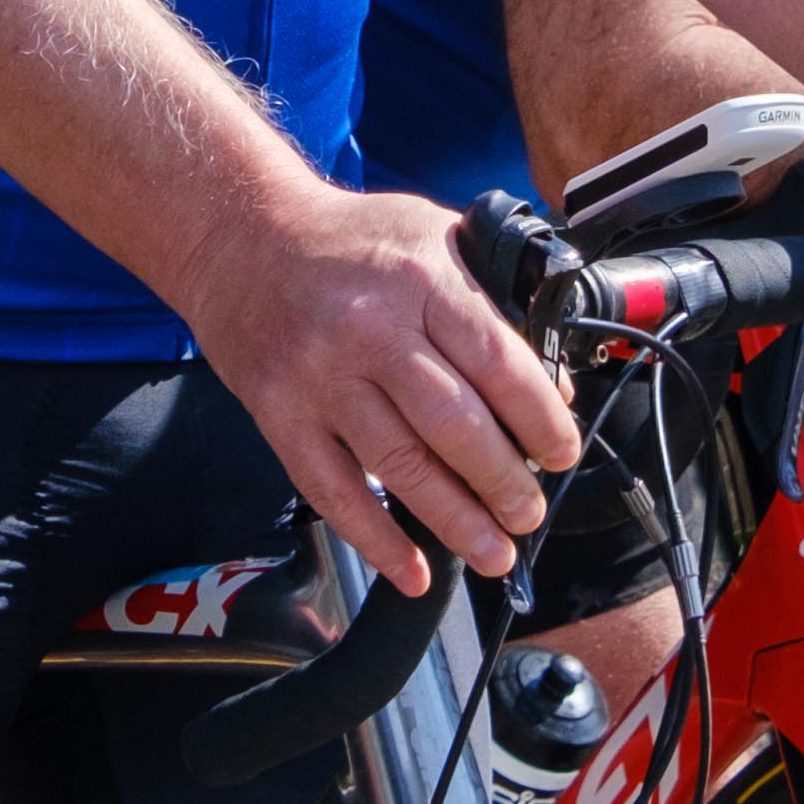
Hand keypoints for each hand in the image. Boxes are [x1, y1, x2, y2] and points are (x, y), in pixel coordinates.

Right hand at [171, 177, 581, 597]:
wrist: (241, 234)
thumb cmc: (351, 239)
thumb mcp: (435, 233)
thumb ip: (490, 300)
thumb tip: (550, 382)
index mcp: (420, 278)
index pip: (495, 359)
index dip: (538, 417)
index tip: (562, 452)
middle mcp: (370, 329)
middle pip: (452, 423)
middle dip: (503, 482)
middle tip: (530, 513)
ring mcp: (320, 376)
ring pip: (399, 466)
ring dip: (454, 521)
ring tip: (495, 553)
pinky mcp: (279, 412)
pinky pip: (332, 490)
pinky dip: (376, 539)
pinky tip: (413, 570)